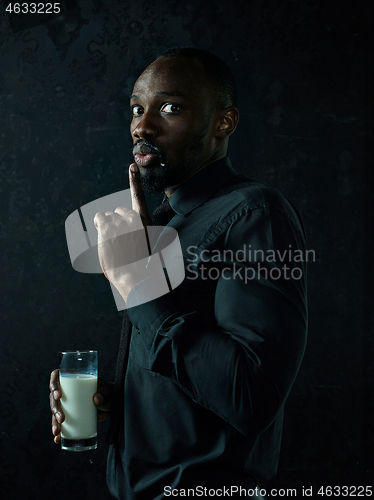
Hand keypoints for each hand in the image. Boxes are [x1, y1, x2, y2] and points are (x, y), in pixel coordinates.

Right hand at [49, 370, 113, 443]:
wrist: (111, 406)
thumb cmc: (108, 393)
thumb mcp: (108, 391)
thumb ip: (104, 393)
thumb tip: (96, 399)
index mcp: (73, 378)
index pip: (56, 376)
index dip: (53, 384)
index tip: (58, 396)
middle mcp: (67, 390)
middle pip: (54, 397)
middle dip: (55, 409)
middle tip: (62, 419)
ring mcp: (67, 403)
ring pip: (55, 410)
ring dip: (54, 421)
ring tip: (57, 431)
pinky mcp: (69, 415)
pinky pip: (59, 422)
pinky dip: (58, 431)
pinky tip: (57, 438)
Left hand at [93, 164, 151, 301]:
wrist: (135, 275)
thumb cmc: (140, 264)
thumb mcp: (146, 244)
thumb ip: (136, 231)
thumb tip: (121, 230)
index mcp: (144, 221)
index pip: (138, 196)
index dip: (134, 180)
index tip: (132, 166)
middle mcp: (132, 218)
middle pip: (117, 211)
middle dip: (115, 221)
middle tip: (118, 238)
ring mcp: (119, 222)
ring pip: (106, 217)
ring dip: (106, 227)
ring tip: (113, 244)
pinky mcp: (107, 227)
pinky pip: (99, 218)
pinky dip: (98, 225)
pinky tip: (104, 236)